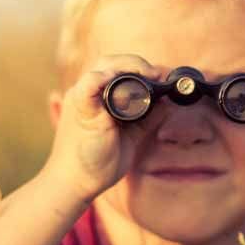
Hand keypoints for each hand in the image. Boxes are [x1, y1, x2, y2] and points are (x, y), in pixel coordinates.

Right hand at [42, 54, 157, 203]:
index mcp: (99, 97)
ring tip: (148, 74)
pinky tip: (119, 78)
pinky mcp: (81, 109)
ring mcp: (83, 99)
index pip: (118, 70)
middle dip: (137, 63)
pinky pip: (89, 84)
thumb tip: (168, 102)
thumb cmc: (99, 160)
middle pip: (111, 62)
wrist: (76, 182)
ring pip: (103, 66)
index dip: (140, 68)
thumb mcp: (132, 134)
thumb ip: (148, 117)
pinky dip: (104, 77)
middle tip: (157, 74)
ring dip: (128, 65)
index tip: (161, 77)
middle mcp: (89, 93)